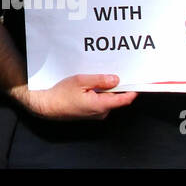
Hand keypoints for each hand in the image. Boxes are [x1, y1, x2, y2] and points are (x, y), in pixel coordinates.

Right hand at [15, 73, 137, 120]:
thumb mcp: (80, 81)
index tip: (138, 82)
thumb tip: (115, 79)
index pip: (125, 99)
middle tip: (112, 72)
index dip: (133, 90)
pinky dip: (97, 93)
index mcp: (101, 105)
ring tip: (95, 77)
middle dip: (115, 85)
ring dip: (104, 89)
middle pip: (116, 98)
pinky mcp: (89, 112)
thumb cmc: (61, 95)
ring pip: (107, 99)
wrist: (47, 106)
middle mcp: (101, 112)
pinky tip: (88, 85)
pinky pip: (99, 101)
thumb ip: (100, 80)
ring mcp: (95, 114)